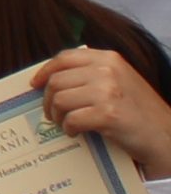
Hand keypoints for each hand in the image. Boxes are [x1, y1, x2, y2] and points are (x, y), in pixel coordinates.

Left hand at [33, 49, 170, 174]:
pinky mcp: (108, 114)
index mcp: (109, 59)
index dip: (45, 71)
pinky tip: (76, 132)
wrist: (165, 136)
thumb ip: (92, 74)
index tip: (35, 84)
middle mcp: (107, 70)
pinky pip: (70, 119)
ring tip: (65, 123)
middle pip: (56, 81)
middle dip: (48, 100)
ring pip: (59, 99)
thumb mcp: (119, 80)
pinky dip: (68, 128)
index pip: (64, 57)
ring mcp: (108, 91)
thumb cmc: (138, 111)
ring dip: (57, 116)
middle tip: (52, 114)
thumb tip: (51, 78)